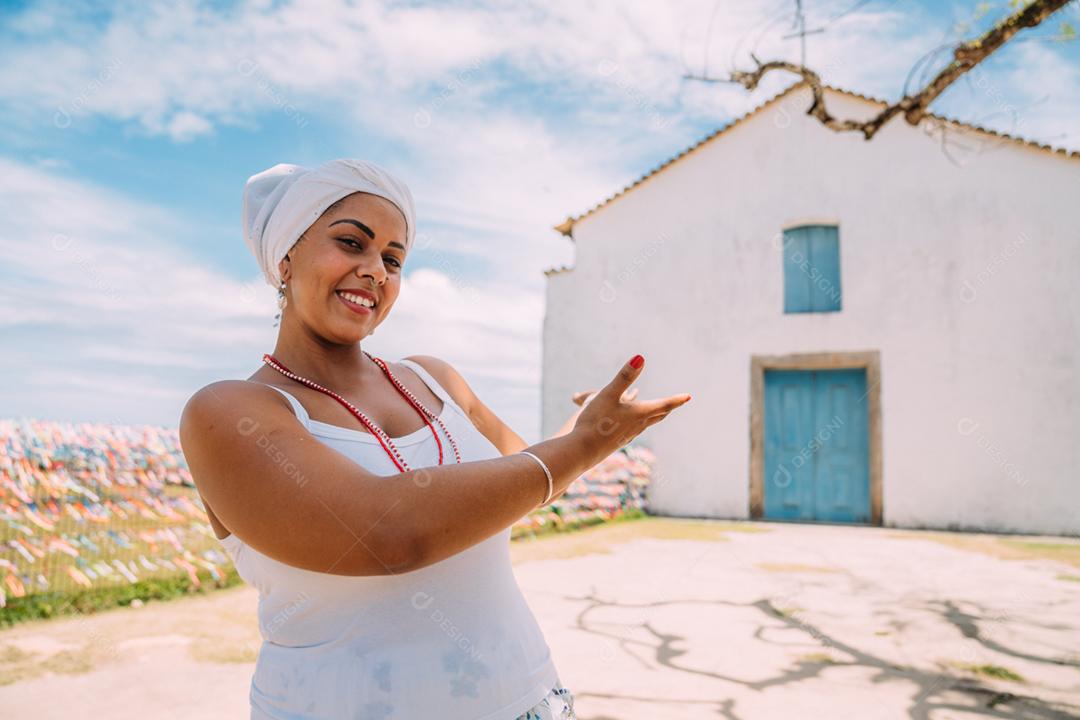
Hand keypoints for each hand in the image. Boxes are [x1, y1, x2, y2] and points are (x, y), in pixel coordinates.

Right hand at [570, 356, 689, 465]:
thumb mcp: (608, 394)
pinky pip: (633, 431)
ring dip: (654, 415)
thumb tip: (640, 358)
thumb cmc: (595, 421)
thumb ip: (624, 376)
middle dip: (668, 407)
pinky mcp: (618, 442)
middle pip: (658, 415)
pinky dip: (639, 423)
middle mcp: (638, 426)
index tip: (688, 396)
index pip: (664, 404)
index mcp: (639, 413)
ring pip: (646, 424)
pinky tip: (629, 425)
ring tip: (657, 411)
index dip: (677, 399)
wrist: (582, 451)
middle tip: (677, 402)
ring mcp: (628, 435)